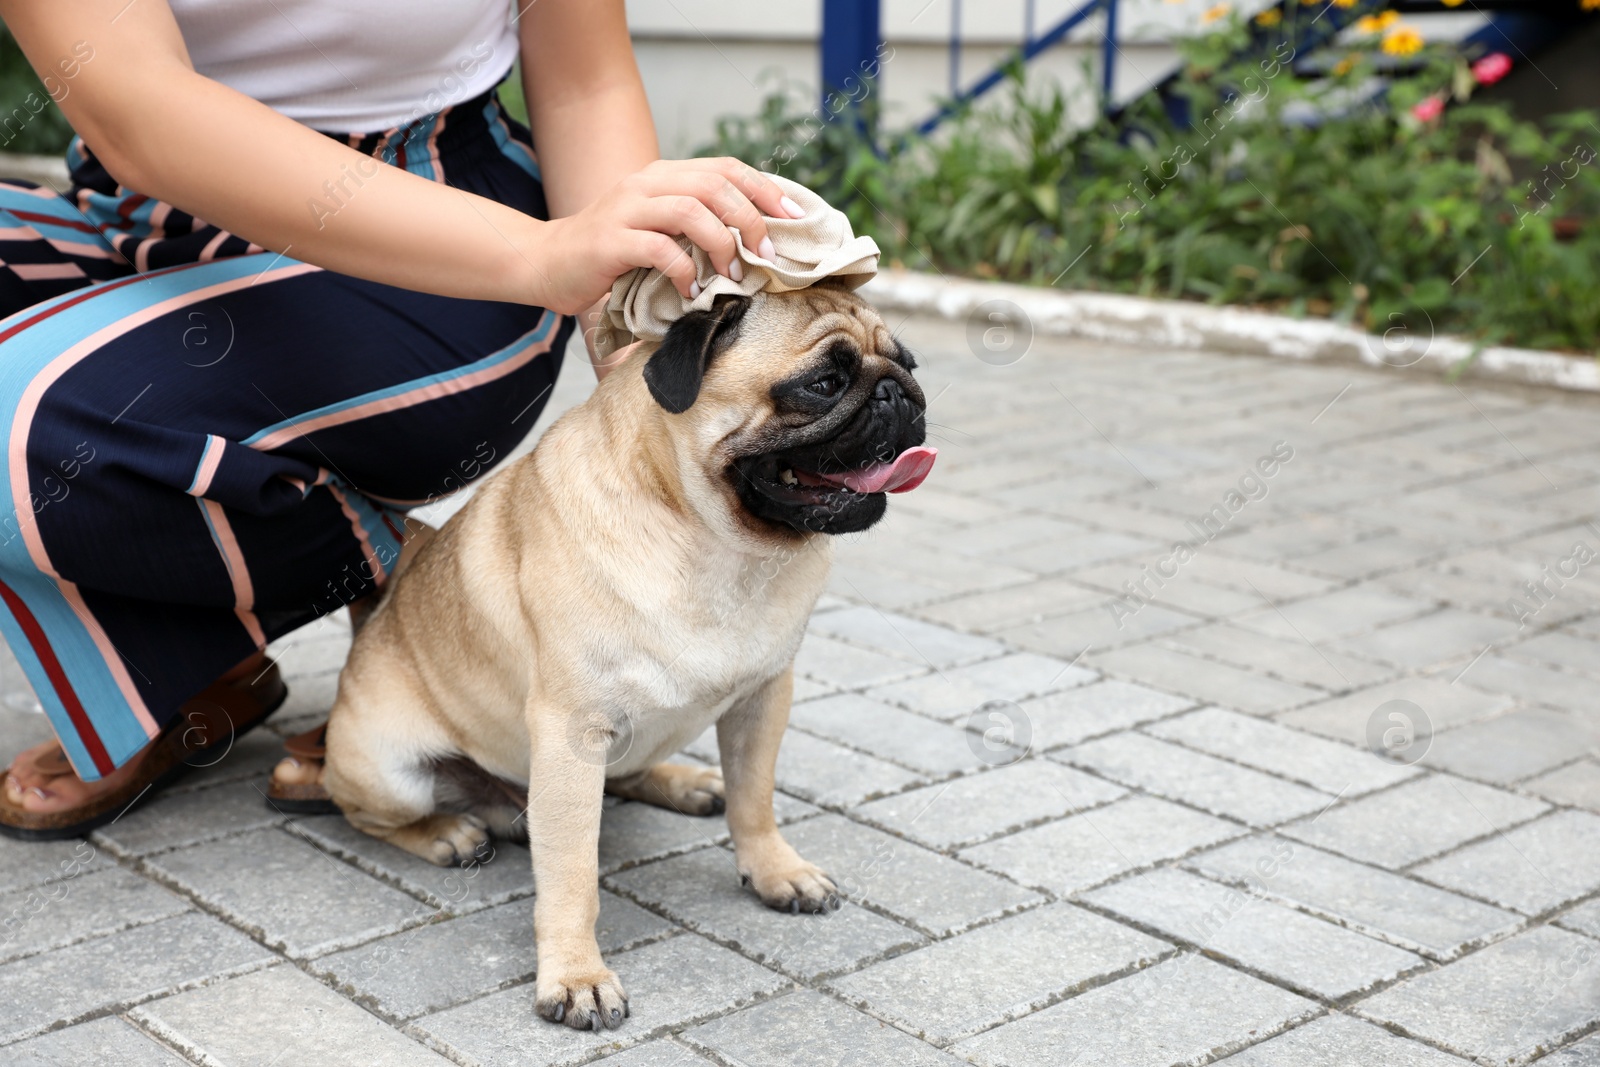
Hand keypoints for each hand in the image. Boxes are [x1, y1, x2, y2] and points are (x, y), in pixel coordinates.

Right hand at [526, 157, 804, 315]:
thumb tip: (754, 245)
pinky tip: (692, 293)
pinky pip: (660, 249)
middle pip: (715, 185)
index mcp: (663, 176)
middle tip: (767, 255)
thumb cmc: (609, 255)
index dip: (765, 190)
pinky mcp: (611, 241)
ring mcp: (627, 210)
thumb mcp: (656, 230)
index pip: (726, 168)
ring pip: (691, 211)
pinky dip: (685, 271)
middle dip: (751, 220)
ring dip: (722, 243)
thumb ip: (694, 227)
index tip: (794, 218)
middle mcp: (646, 184)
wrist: (546, 264)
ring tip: (732, 274)